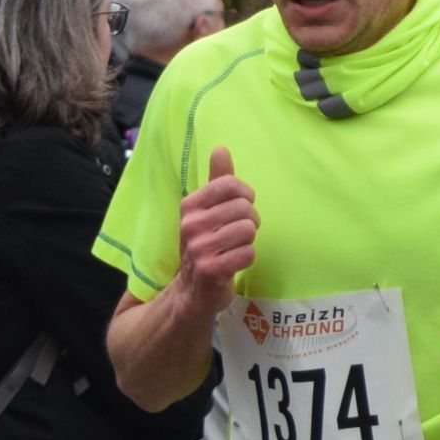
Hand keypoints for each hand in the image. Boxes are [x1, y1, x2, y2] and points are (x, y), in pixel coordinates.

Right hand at [177, 148, 256, 312]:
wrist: (191, 291)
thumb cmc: (205, 245)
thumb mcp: (207, 211)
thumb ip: (217, 180)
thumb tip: (221, 148)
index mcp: (190, 205)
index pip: (231, 184)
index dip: (246, 196)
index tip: (240, 208)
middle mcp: (190, 224)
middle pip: (245, 208)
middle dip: (250, 221)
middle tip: (239, 233)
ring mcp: (198, 248)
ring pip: (248, 230)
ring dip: (249, 241)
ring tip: (234, 248)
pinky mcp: (210, 270)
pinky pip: (248, 253)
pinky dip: (247, 258)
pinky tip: (233, 263)